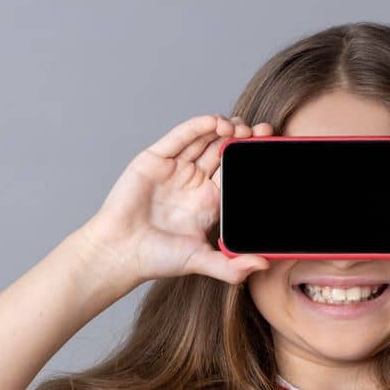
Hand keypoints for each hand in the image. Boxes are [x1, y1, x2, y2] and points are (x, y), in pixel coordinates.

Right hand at [85, 113, 272, 285]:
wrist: (120, 252)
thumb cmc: (156, 258)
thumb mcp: (201, 261)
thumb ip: (231, 266)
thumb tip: (262, 265)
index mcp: (209, 202)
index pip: (236, 173)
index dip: (251, 160)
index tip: (269, 150)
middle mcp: (194, 182)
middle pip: (224, 151)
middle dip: (244, 139)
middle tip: (262, 133)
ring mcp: (176, 169)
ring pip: (205, 140)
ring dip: (224, 129)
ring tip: (241, 128)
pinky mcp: (156, 159)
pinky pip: (180, 137)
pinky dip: (198, 127)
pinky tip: (215, 122)